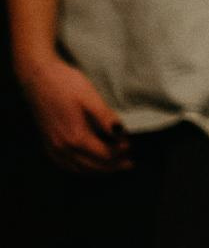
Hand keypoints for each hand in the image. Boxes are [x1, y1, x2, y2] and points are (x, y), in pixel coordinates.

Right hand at [17, 54, 129, 172]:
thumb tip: (121, 133)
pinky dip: (80, 168)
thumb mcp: (91, 97)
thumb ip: (106, 118)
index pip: (104, 154)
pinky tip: (88, 164)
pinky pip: (65, 164)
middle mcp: (62, 146)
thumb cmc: (65, 84)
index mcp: (75, 136)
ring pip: (79, 168)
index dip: (120, 152)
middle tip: (129, 163)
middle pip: (93, 166)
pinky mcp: (47, 143)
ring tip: (113, 166)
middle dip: (113, 166)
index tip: (131, 145)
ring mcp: (52, 146)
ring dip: (98, 170)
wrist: (38, 77)